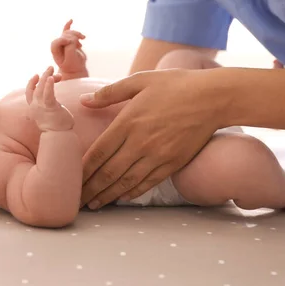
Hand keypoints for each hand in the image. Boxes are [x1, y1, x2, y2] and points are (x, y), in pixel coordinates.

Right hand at [25, 66, 74, 131]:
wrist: (59, 137)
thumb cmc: (57, 127)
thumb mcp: (50, 115)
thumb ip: (48, 108)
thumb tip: (53, 104)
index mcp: (34, 109)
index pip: (29, 93)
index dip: (31, 83)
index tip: (36, 75)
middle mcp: (35, 107)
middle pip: (36, 87)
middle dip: (43, 76)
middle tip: (50, 68)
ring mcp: (41, 107)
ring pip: (41, 88)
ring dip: (46, 76)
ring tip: (51, 68)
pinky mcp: (50, 108)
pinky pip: (48, 94)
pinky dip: (49, 85)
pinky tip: (52, 77)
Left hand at [51, 19, 86, 74]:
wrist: (76, 68)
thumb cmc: (73, 65)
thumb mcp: (71, 59)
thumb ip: (70, 48)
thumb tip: (72, 39)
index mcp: (55, 51)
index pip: (57, 41)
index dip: (64, 40)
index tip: (72, 44)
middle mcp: (57, 45)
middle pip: (64, 35)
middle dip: (73, 38)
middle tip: (79, 45)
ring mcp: (62, 42)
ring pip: (68, 32)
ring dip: (76, 34)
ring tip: (83, 39)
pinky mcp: (68, 40)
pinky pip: (66, 30)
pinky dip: (68, 25)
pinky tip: (71, 20)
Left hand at [79, 69, 224, 208]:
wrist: (213, 98)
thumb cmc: (175, 85)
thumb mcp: (140, 80)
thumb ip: (109, 93)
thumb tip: (84, 101)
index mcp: (128, 122)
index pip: (98, 152)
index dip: (83, 170)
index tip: (71, 179)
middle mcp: (140, 143)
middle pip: (108, 172)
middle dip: (91, 189)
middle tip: (77, 201)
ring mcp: (157, 156)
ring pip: (126, 182)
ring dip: (108, 196)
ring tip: (95, 205)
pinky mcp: (172, 163)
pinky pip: (148, 183)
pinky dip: (132, 193)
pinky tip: (122, 198)